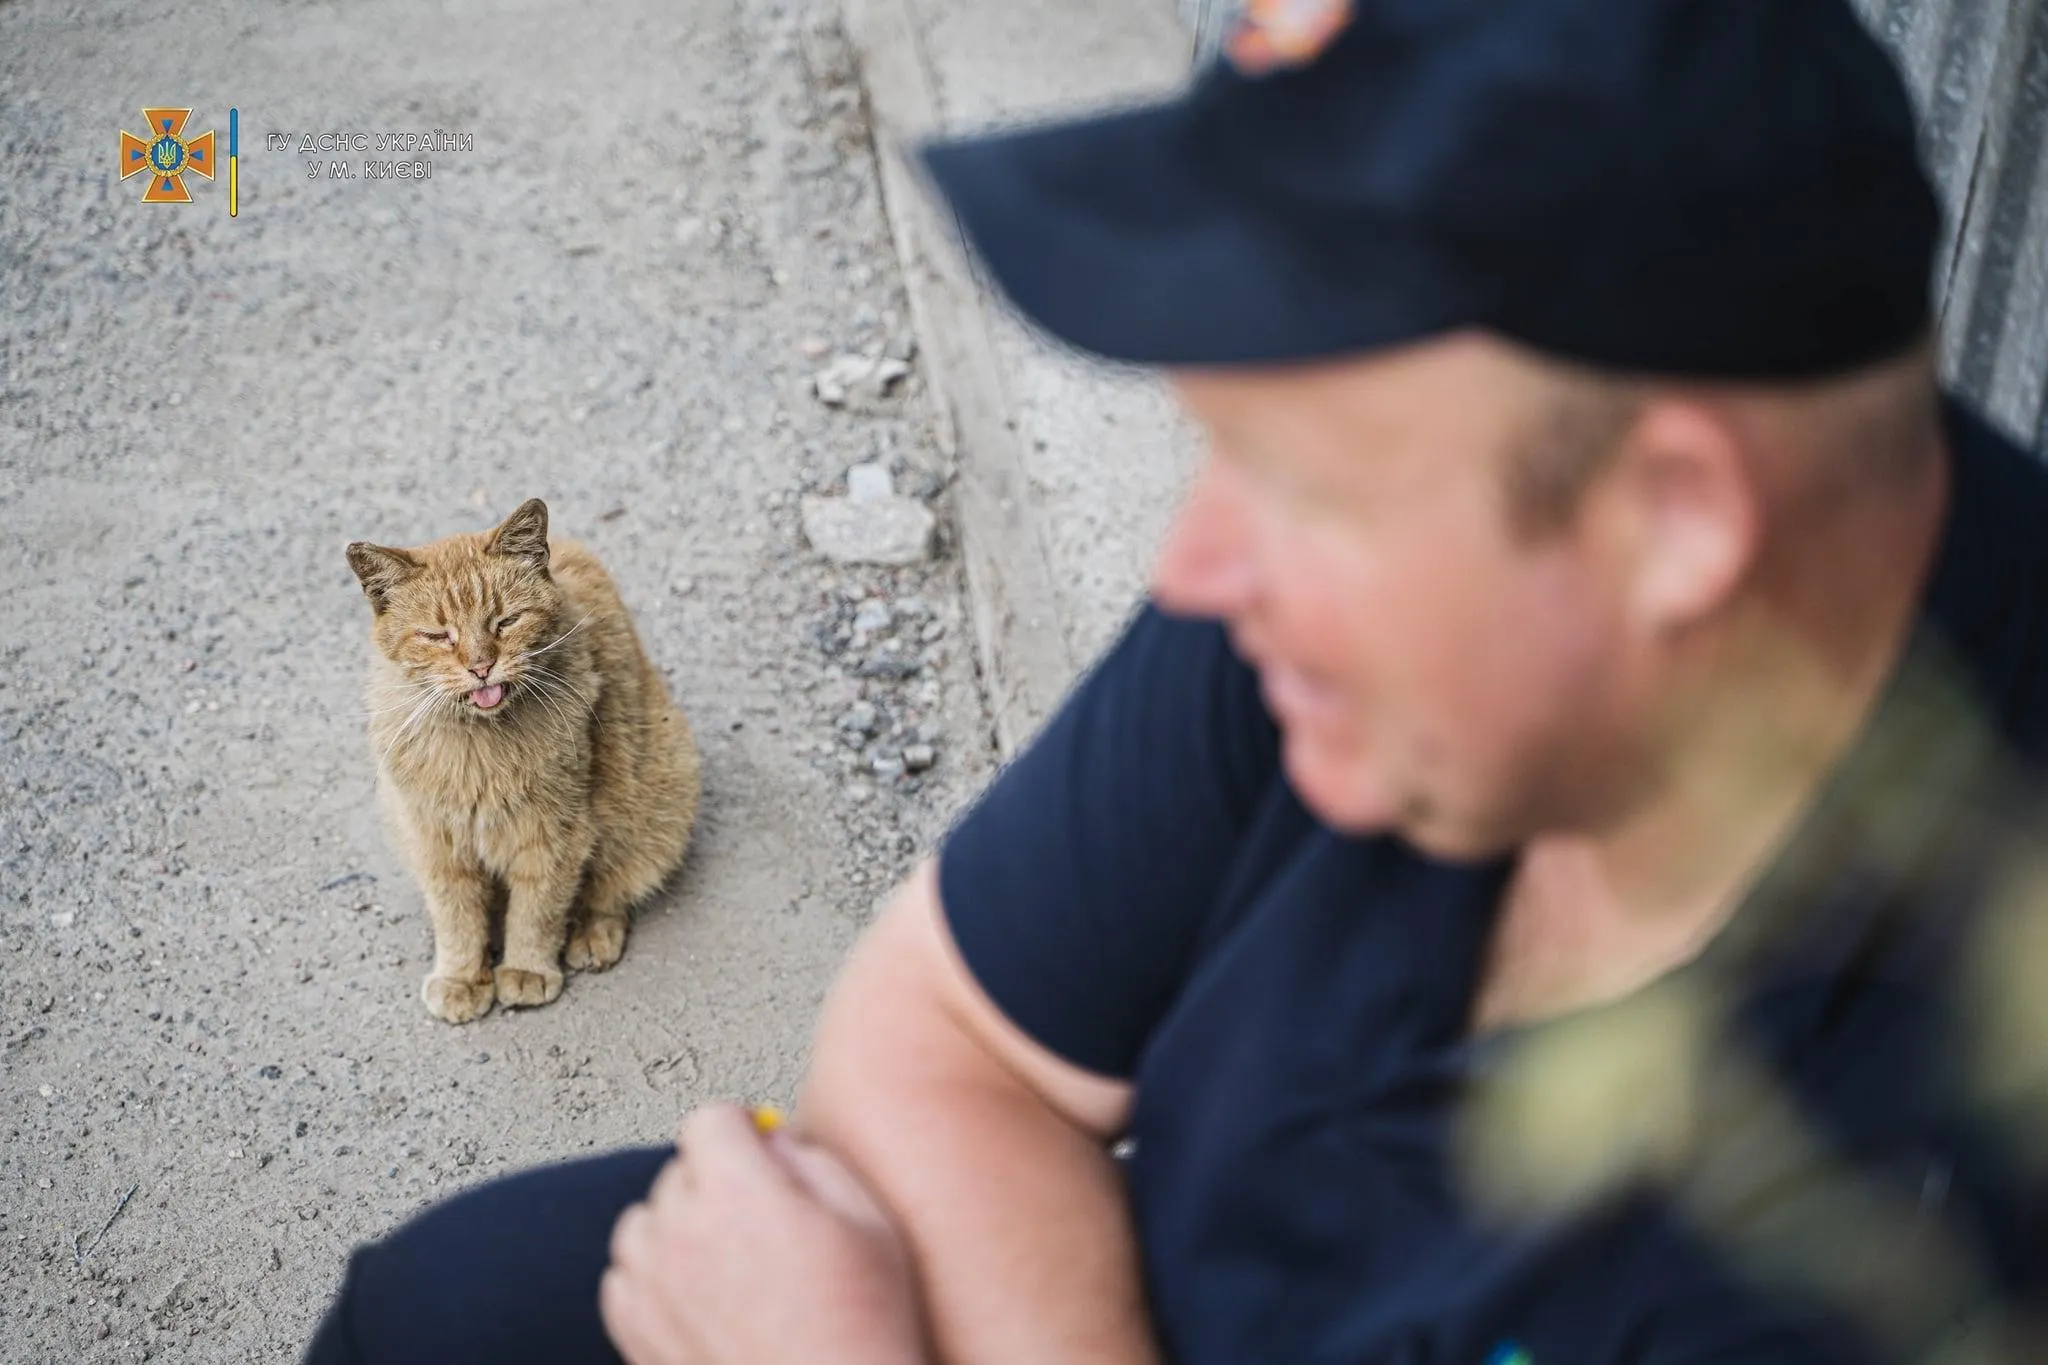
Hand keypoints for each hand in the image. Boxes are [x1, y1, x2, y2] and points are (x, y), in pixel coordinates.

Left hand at [601, 1104, 929, 1364]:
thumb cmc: (861, 1325)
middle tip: (760, 1212)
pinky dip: (650, 1276)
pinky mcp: (635, 1335)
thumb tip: (775, 1138)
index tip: (756, 1141)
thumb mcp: (866, 1217)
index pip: (710, 1119)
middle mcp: (683, 1232)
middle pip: (678, 1169)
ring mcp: (652, 1288)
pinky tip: (695, 1293)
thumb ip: (811, 1159)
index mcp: (738, 1192)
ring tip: (724, 1254)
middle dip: (716, 1177)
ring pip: (641, 1221)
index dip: (741, 1126)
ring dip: (675, 1224)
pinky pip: (621, 1280)